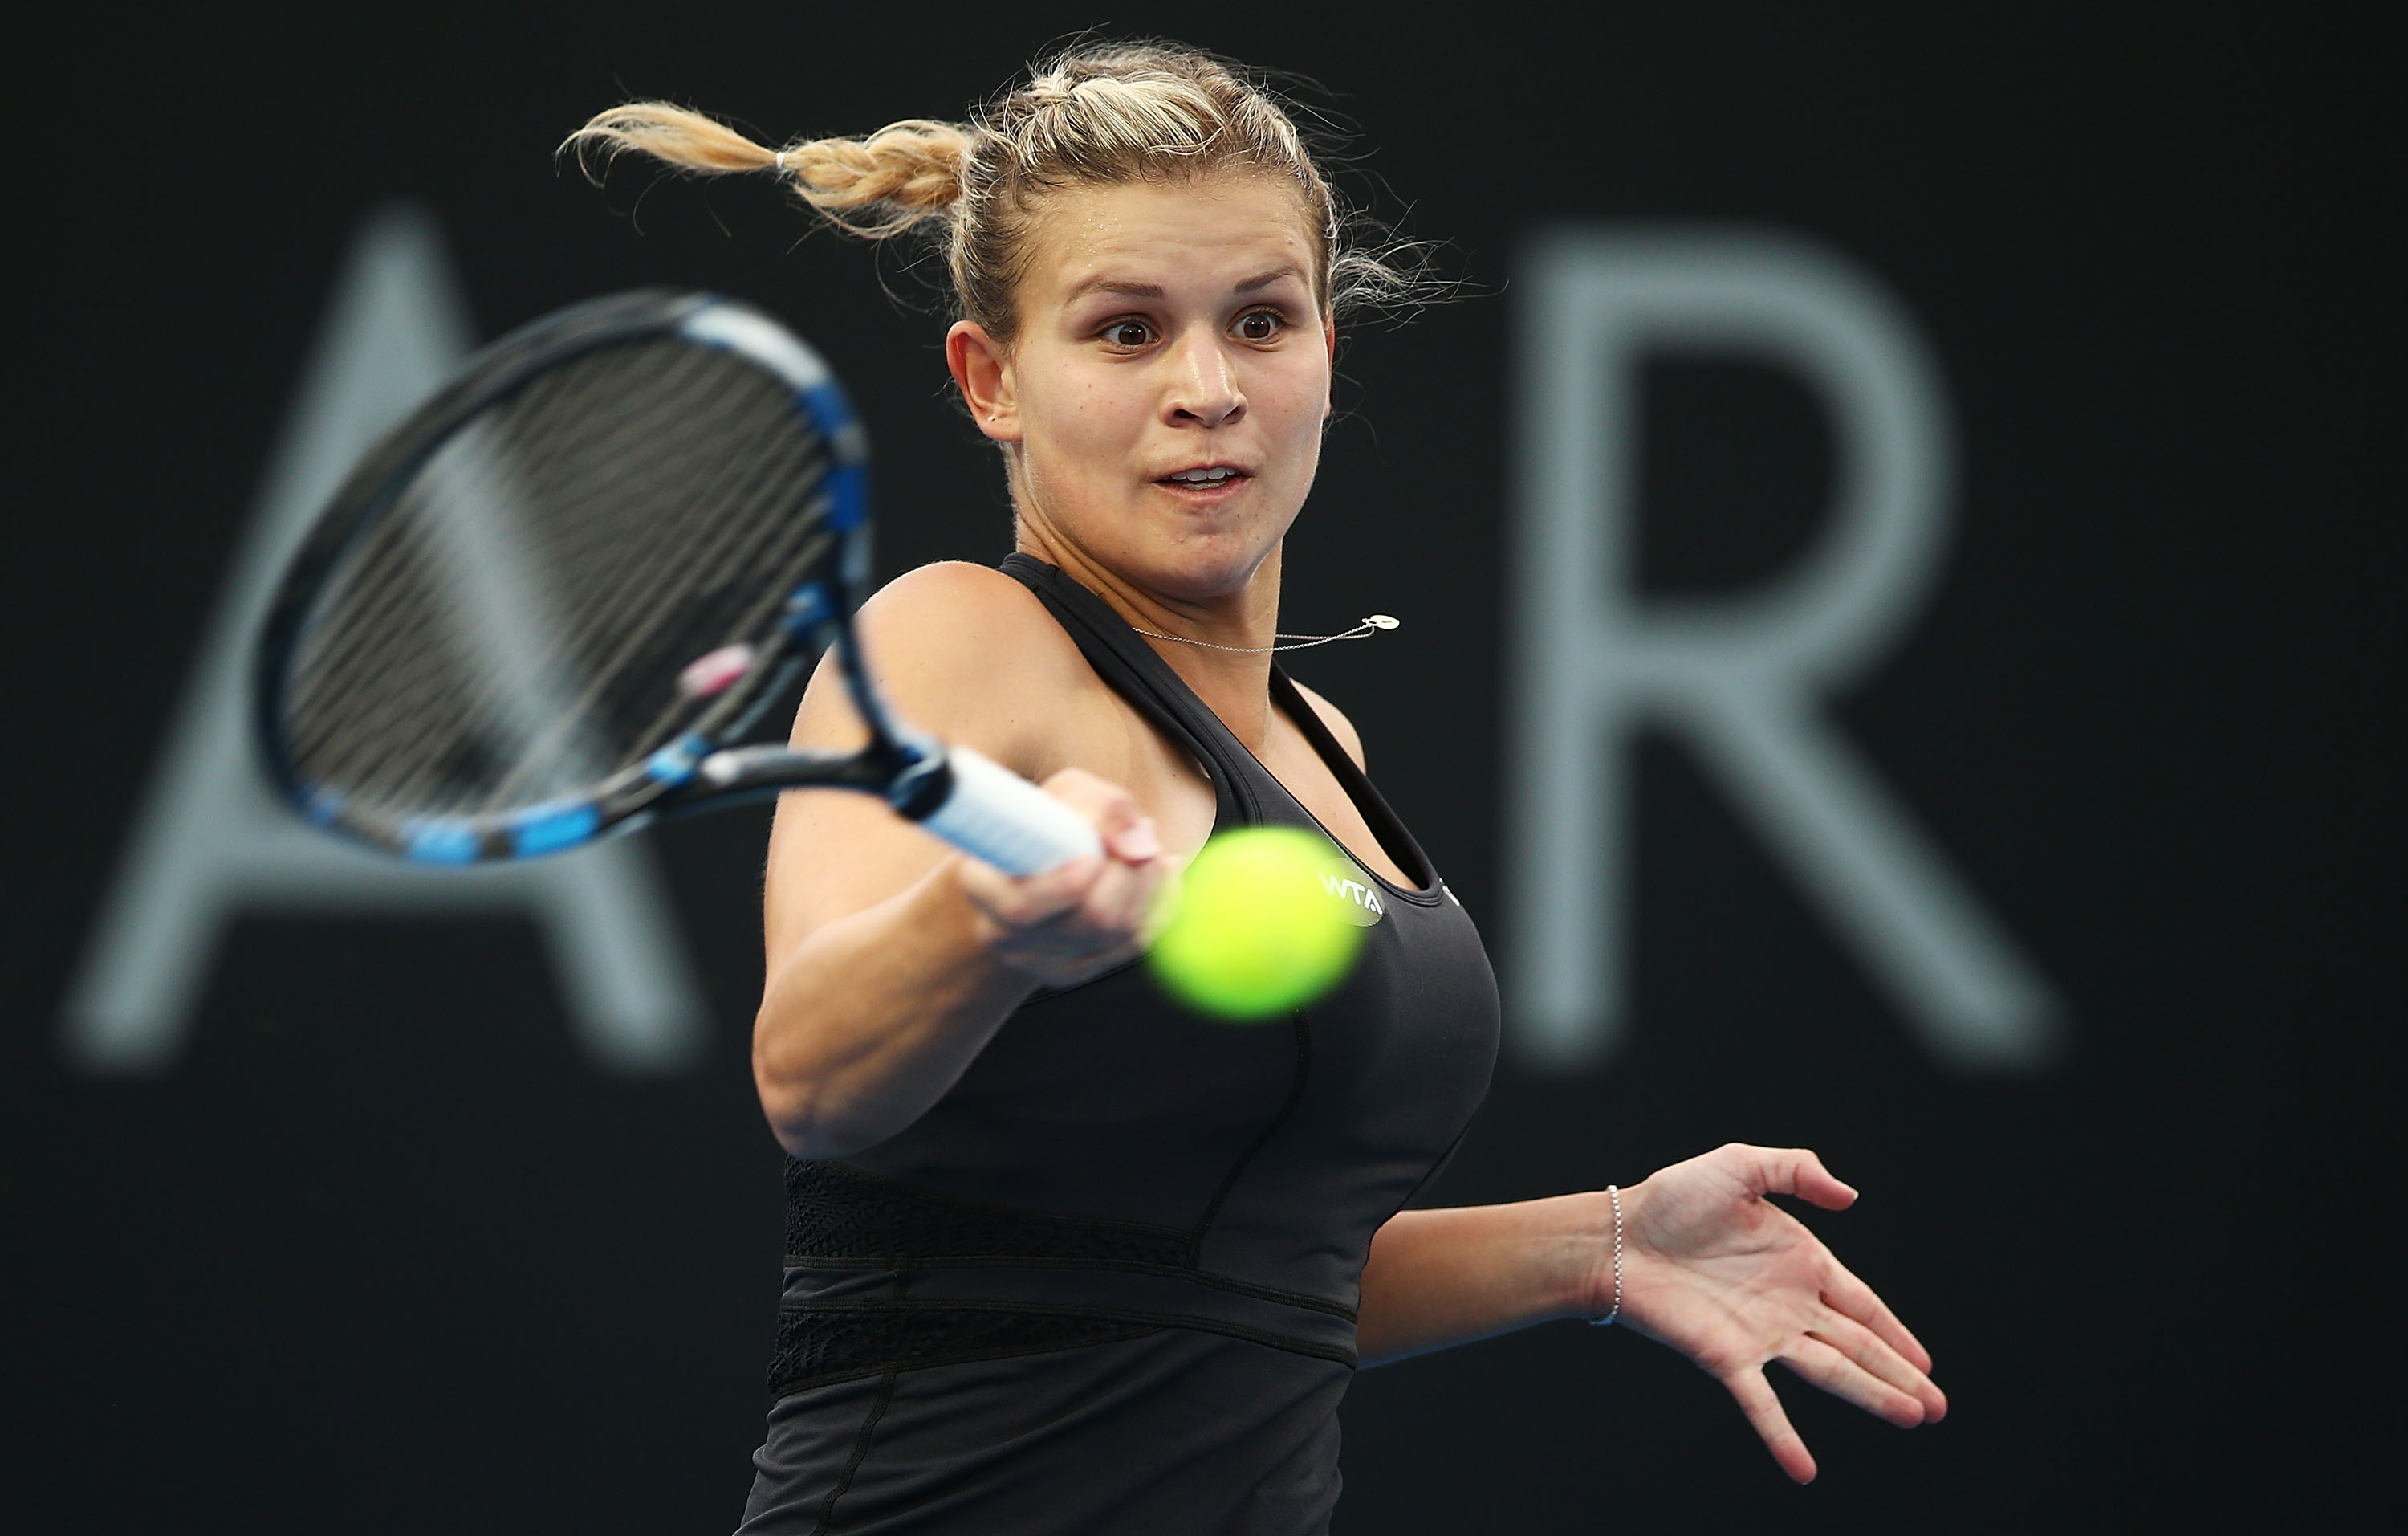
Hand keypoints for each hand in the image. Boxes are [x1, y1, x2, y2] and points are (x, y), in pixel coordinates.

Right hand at [955, 768, 1165, 988]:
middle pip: (1089, 922)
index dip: (1065, 888)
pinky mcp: (1073, 971)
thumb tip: (1139, 847)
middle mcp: (1005, 933)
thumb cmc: (1044, 822)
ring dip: (1149, 886)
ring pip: (1118, 936)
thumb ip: (1101, 807)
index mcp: (982, 886)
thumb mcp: (1064, 794)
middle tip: (1145, 835)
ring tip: (1148, 849)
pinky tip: (1156, 876)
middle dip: (1129, 876)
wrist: (1028, 865)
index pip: (1022, 906)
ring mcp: (1039, 961)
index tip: (1093, 859)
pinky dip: (1158, 907)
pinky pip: (1134, 945)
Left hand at [1608, 1144, 1946, 1482]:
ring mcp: (1760, 1335)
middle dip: (1899, 1375)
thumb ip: (1797, 1170)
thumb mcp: (1741, 1165)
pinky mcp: (1725, 1356)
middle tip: (1936, 1409)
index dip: (1896, 1333)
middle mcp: (1787, 1305)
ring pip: (1828, 1373)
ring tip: (1909, 1418)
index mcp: (1800, 1263)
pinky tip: (1803, 1469)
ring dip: (1868, 1397)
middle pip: (1856, 1346)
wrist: (1616, 1233)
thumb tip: (1851, 1196)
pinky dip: (1782, 1436)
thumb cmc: (1672, 1198)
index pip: (1862, 1304)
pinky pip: (1761, 1403)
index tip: (1928, 1365)